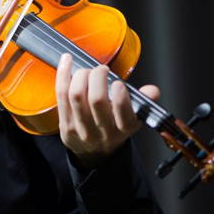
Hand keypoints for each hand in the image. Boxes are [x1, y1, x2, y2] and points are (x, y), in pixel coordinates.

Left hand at [55, 53, 159, 167]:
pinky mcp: (64, 125)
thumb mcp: (134, 118)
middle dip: (98, 77)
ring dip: (81, 75)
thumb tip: (152, 91)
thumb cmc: (114, 127)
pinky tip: (67, 61)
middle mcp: (102, 132)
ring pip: (76, 96)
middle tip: (101, 70)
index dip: (121, 98)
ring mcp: (81, 130)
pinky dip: (63, 74)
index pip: (124, 116)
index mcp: (123, 130)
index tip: (119, 83)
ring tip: (87, 71)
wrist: (94, 152)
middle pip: (97, 100)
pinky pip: (61, 95)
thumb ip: (144, 102)